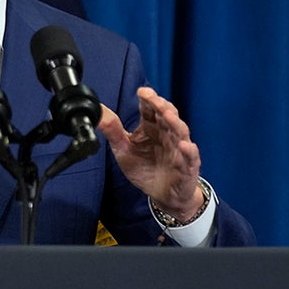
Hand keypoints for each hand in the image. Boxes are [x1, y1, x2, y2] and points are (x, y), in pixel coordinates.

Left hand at [97, 86, 204, 221]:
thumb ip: (113, 131)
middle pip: (167, 115)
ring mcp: (179, 149)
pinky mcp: (188, 166)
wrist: (163, 196)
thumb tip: (98, 113)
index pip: (151, 109)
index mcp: (152, 128)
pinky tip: (183, 146)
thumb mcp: (123, 150)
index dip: (148, 99)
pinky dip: (188, 151)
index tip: (142, 92)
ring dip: (175, 122)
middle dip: (161, 106)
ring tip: (167, 115)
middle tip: (153, 99)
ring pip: (180, 131)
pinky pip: (190, 157)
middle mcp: (167, 134)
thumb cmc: (145, 169)